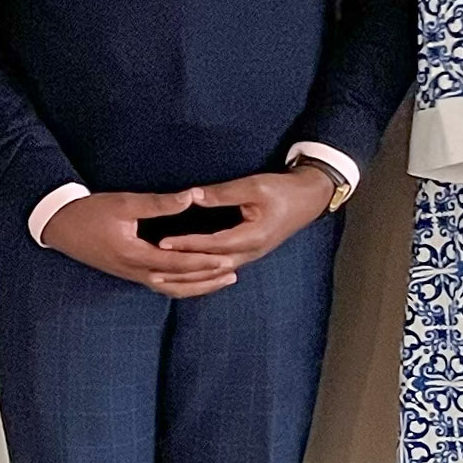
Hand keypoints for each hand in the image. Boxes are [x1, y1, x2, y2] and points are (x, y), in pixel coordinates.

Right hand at [40, 189, 239, 296]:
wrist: (60, 225)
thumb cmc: (90, 212)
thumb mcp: (125, 203)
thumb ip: (159, 203)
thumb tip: (190, 197)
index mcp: (134, 255)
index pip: (177, 264)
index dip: (203, 263)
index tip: (226, 258)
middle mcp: (135, 271)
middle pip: (178, 283)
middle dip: (207, 279)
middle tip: (233, 273)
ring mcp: (132, 275)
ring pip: (170, 289)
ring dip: (197, 286)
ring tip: (221, 279)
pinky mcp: (130, 273)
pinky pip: (161, 285)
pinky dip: (182, 285)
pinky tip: (195, 278)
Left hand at [155, 170, 333, 267]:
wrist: (308, 199)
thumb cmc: (282, 190)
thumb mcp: (254, 186)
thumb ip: (222, 193)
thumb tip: (193, 196)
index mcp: (252, 237)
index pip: (211, 245)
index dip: (186, 244)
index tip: (162, 243)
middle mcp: (250, 253)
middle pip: (210, 267)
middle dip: (182, 268)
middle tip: (153, 268)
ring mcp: (250, 256)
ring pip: (214, 273)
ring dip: (189, 275)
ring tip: (162, 276)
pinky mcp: (248, 254)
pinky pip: (220, 269)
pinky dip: (201, 272)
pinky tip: (185, 272)